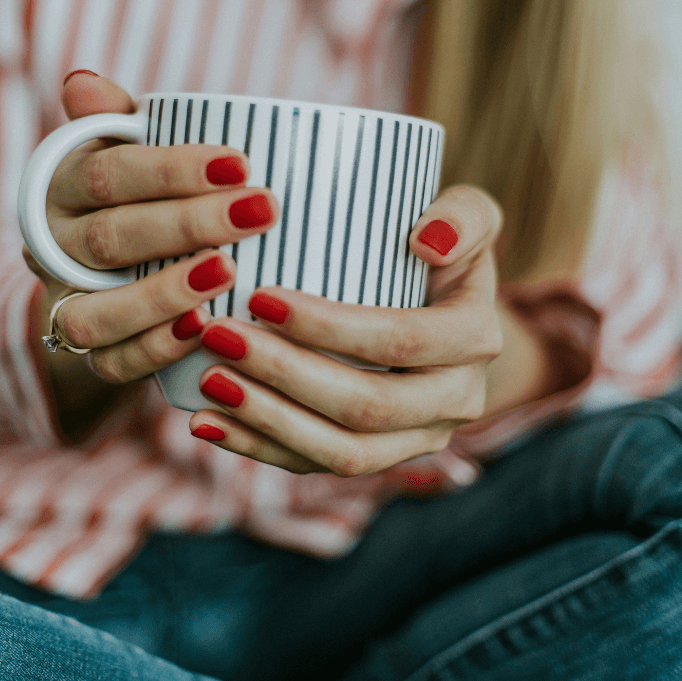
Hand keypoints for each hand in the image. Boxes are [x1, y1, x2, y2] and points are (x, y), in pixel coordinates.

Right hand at [24, 72, 278, 407]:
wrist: (114, 265)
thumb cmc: (140, 189)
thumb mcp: (129, 146)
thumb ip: (117, 119)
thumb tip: (84, 83)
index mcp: (62, 185)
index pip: (109, 173)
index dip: (171, 169)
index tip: (241, 162)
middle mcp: (54, 246)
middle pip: (111, 239)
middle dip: (189, 224)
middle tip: (261, 210)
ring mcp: (67, 303)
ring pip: (96, 311)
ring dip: (163, 293)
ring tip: (228, 272)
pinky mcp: (89, 352)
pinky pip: (111, 361)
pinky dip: (156, 348)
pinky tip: (204, 328)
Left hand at [188, 185, 502, 475]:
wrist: (442, 306)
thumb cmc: (437, 244)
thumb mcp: (467, 213)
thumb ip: (463, 214)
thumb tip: (427, 240)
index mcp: (475, 338)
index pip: (400, 341)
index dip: (330, 327)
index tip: (259, 297)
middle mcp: (456, 400)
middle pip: (367, 407)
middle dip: (286, 375)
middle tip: (219, 336)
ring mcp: (417, 439)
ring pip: (343, 453)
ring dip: (269, 420)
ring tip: (208, 382)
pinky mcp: (377, 458)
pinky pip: (316, 467)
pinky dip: (258, 448)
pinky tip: (206, 422)